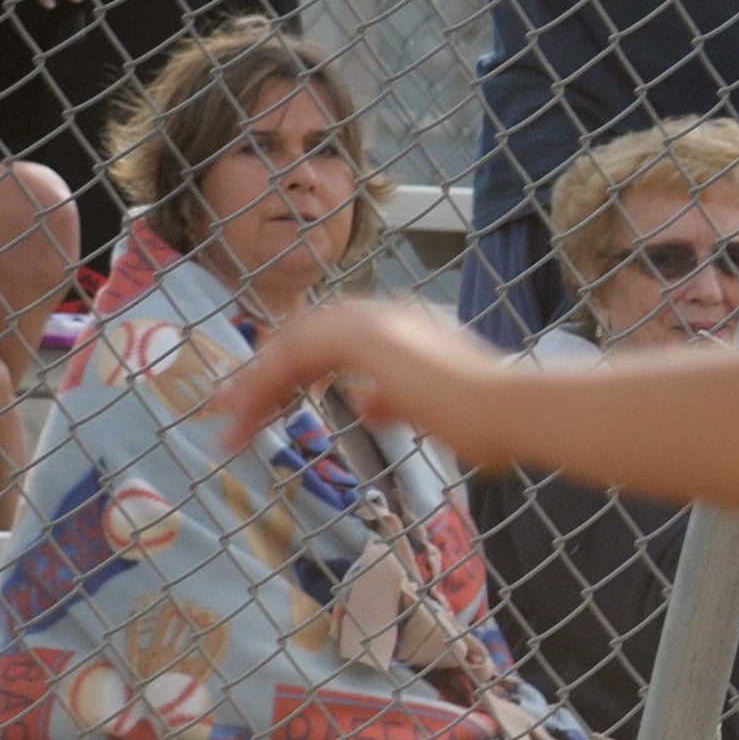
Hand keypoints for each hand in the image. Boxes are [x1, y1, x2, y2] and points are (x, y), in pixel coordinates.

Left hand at [214, 300, 506, 458]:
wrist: (512, 410)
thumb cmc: (492, 419)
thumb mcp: (433, 412)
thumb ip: (394, 401)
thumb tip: (366, 402)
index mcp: (400, 331)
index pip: (328, 344)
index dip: (292, 371)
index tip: (266, 401)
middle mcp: (382, 317)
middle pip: (301, 341)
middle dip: (262, 378)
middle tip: (228, 410)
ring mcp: (372, 323)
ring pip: (290, 348)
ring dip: (254, 386)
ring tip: (226, 422)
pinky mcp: (362, 338)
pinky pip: (294, 358)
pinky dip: (264, 384)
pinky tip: (246, 411)